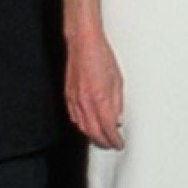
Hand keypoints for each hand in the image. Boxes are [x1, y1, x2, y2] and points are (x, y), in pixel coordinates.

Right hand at [64, 21, 124, 149]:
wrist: (83, 42)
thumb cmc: (101, 55)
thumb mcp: (117, 79)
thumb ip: (117, 102)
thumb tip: (118, 118)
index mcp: (101, 98)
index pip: (108, 128)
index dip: (114, 140)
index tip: (119, 143)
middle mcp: (86, 102)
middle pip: (94, 133)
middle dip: (104, 142)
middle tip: (111, 144)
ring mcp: (75, 100)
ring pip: (83, 127)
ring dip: (93, 136)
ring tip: (101, 137)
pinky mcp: (68, 96)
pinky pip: (74, 118)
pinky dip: (82, 125)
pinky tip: (87, 124)